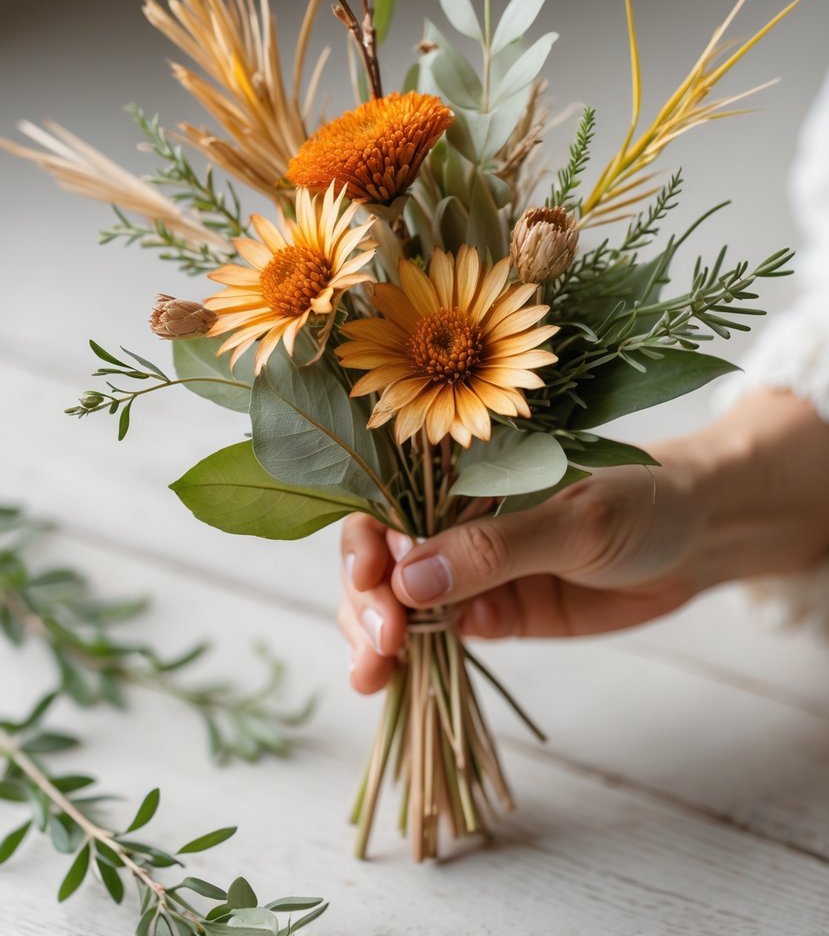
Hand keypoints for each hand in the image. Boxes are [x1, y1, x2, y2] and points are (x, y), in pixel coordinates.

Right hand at [339, 391, 828, 692]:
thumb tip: (408, 582)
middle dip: (366, 604)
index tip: (370, 581)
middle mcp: (453, 519)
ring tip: (375, 678)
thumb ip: (496, 550)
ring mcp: (471, 570)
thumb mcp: (575, 520)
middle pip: (380, 562)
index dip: (364, 542)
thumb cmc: (641, 501)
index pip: (387, 503)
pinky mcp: (495, 613)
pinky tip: (406, 681)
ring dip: (378, 642)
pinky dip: (415, 662)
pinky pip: (441, 638)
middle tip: (383, 646)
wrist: (699, 538)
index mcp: (462, 474)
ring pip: (400, 607)